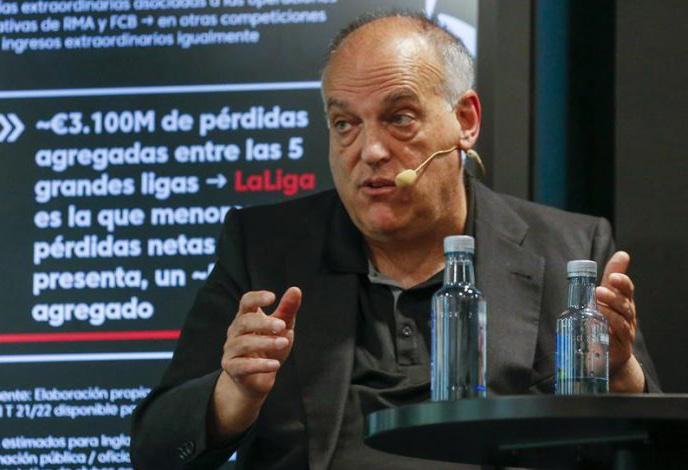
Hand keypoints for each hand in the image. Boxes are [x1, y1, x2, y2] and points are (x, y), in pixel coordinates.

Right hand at [209, 287, 300, 440]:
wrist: (257, 380)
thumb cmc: (269, 349)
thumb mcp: (282, 328)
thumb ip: (287, 310)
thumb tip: (296, 289)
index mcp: (246, 317)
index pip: (246, 302)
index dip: (257, 297)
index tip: (273, 297)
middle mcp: (235, 332)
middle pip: (244, 321)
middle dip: (264, 323)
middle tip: (283, 325)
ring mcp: (231, 350)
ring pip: (244, 343)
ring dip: (266, 342)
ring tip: (284, 343)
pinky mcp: (231, 368)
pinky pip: (243, 366)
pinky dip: (260, 365)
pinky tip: (276, 365)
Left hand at [596, 251, 643, 390]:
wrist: (609, 353)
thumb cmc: (608, 320)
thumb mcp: (607, 296)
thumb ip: (611, 276)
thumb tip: (622, 254)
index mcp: (623, 302)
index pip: (627, 289)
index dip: (622, 281)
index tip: (614, 275)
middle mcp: (627, 315)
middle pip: (625, 303)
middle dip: (614, 295)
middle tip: (600, 289)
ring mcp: (625, 330)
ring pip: (622, 317)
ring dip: (610, 308)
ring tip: (597, 300)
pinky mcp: (620, 344)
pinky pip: (617, 333)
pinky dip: (610, 325)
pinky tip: (601, 319)